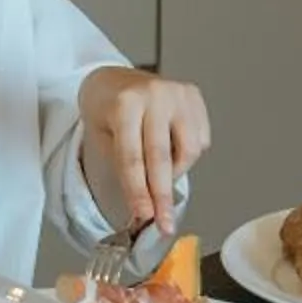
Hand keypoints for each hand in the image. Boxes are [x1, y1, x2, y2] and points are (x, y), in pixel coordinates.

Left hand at [78, 70, 211, 239]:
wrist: (113, 78)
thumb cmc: (105, 109)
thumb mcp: (101, 136)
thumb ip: (123, 168)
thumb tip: (144, 209)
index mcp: (125, 104)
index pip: (133, 158)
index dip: (139, 191)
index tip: (144, 216)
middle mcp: (155, 95)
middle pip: (162, 157)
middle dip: (162, 196)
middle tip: (164, 224)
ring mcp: (178, 93)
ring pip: (188, 150)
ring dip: (176, 173)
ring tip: (160, 175)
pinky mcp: (194, 96)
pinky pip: (200, 139)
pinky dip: (187, 155)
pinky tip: (172, 151)